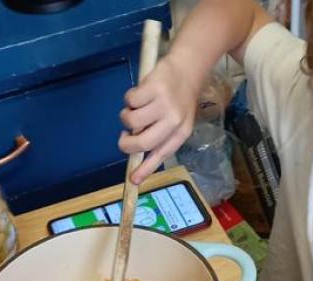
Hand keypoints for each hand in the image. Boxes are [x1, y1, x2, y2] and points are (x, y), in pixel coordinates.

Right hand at [118, 55, 199, 183]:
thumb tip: (135, 155)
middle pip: (142, 142)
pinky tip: (140, 94)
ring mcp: (164, 105)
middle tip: (124, 136)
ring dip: (127, 116)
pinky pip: (129, 101)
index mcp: (181, 132)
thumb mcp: (176, 120)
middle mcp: (174, 121)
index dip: (146, 168)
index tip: (133, 179)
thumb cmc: (177, 98)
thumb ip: (159, 136)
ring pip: (131, 121)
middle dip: (126, 143)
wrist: (187, 69)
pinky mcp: (154, 88)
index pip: (162, 154)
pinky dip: (129, 98)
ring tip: (137, 108)